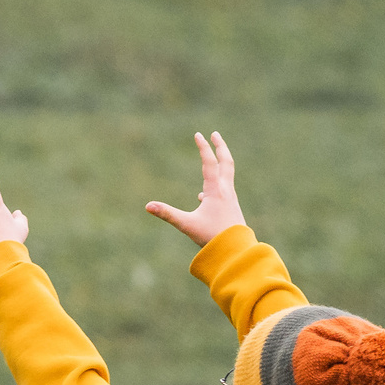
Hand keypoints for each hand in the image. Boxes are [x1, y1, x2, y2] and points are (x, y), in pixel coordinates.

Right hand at [143, 131, 248, 247]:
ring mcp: (231, 199)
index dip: (203, 147)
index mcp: (215, 190)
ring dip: (221, 162)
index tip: (198, 134)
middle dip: (220, 146)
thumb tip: (148, 206)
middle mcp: (226, 191)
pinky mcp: (232, 208)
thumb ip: (167, 214)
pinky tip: (204, 196)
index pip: (209, 163)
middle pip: (226, 162)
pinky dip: (217, 183)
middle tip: (215, 134)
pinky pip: (225, 189)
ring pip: (227, 174)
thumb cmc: (212, 237)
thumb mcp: (187, 225)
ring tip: (213, 158)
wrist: (236, 250)